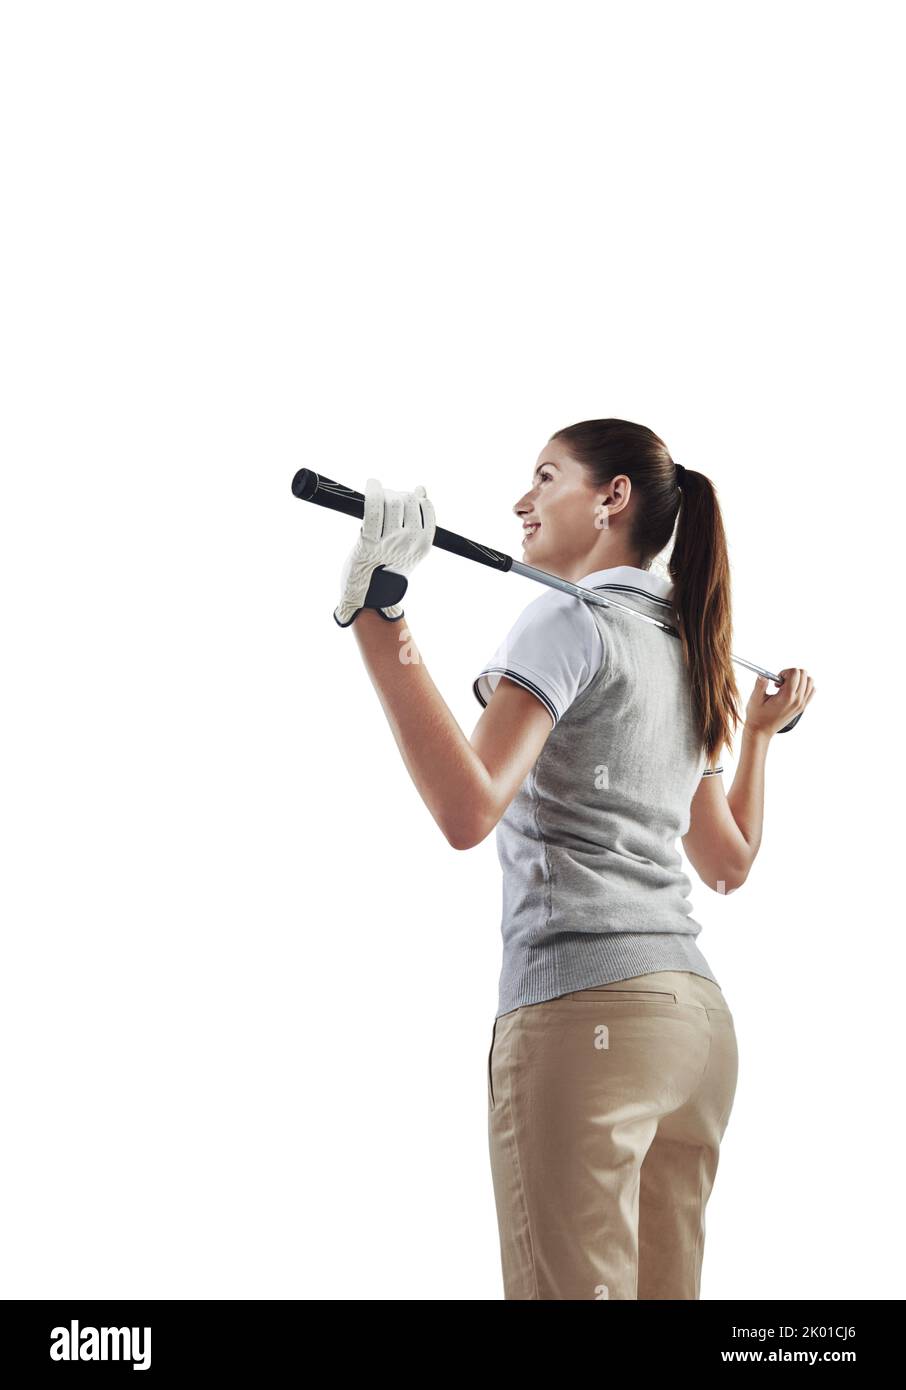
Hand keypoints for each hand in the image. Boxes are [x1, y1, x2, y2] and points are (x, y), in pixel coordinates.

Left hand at [334, 477, 435, 626]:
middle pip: (407, 500)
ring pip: (392, 501)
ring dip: (385, 492)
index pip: (425, 506)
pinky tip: (372, 484)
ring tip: (379, 497)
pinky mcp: (369, 542)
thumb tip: (421, 489)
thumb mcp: (411, 546)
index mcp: (424, 544)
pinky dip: (373, 491)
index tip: (406, 499)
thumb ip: (419, 518)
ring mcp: (390, 542)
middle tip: (388, 501)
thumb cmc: (388, 565)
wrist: (369, 592)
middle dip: (398, 494)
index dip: (415, 497)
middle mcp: (410, 543)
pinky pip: (374, 508)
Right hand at [744, 667, 814, 737]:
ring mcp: (801, 704)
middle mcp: (797, 700)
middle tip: (781, 683)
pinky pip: (811, 691)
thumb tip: (763, 674)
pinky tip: (792, 691)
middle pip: (804, 675)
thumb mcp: (755, 699)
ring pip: (810, 682)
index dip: (784, 672)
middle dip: (791, 674)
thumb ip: (760, 684)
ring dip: (799, 679)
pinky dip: (804, 687)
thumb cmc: (758, 716)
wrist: (762, 731)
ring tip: (787, 686)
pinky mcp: (802, 707)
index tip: (776, 679)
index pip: (795, 673)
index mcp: (786, 697)